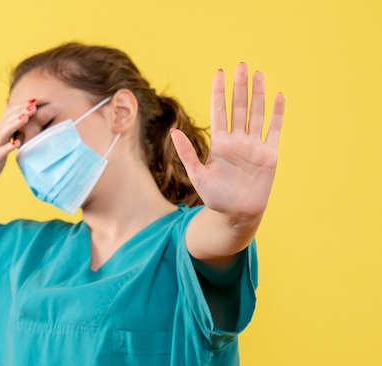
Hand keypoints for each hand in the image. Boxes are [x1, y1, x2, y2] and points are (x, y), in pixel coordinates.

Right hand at [0, 99, 36, 189]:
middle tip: (34, 105)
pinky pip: (2, 151)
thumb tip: (7, 103)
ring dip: (15, 124)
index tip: (34, 100)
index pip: (10, 114)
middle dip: (21, 111)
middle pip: (8, 120)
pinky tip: (17, 143)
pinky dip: (9, 146)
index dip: (21, 106)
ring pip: (5, 132)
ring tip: (26, 118)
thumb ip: (4, 121)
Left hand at [171, 63, 284, 218]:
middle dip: (239, 87)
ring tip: (257, 74)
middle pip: (238, 108)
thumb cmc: (216, 197)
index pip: (219, 111)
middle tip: (241, 65)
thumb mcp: (198, 175)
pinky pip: (274, 130)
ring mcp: (254, 146)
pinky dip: (277, 114)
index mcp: (219, 144)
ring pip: (256, 114)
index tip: (220, 72)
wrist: (237, 214)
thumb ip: (187, 153)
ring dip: (258, 94)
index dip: (219, 92)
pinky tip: (279, 96)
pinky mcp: (268, 155)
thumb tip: (173, 131)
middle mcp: (237, 141)